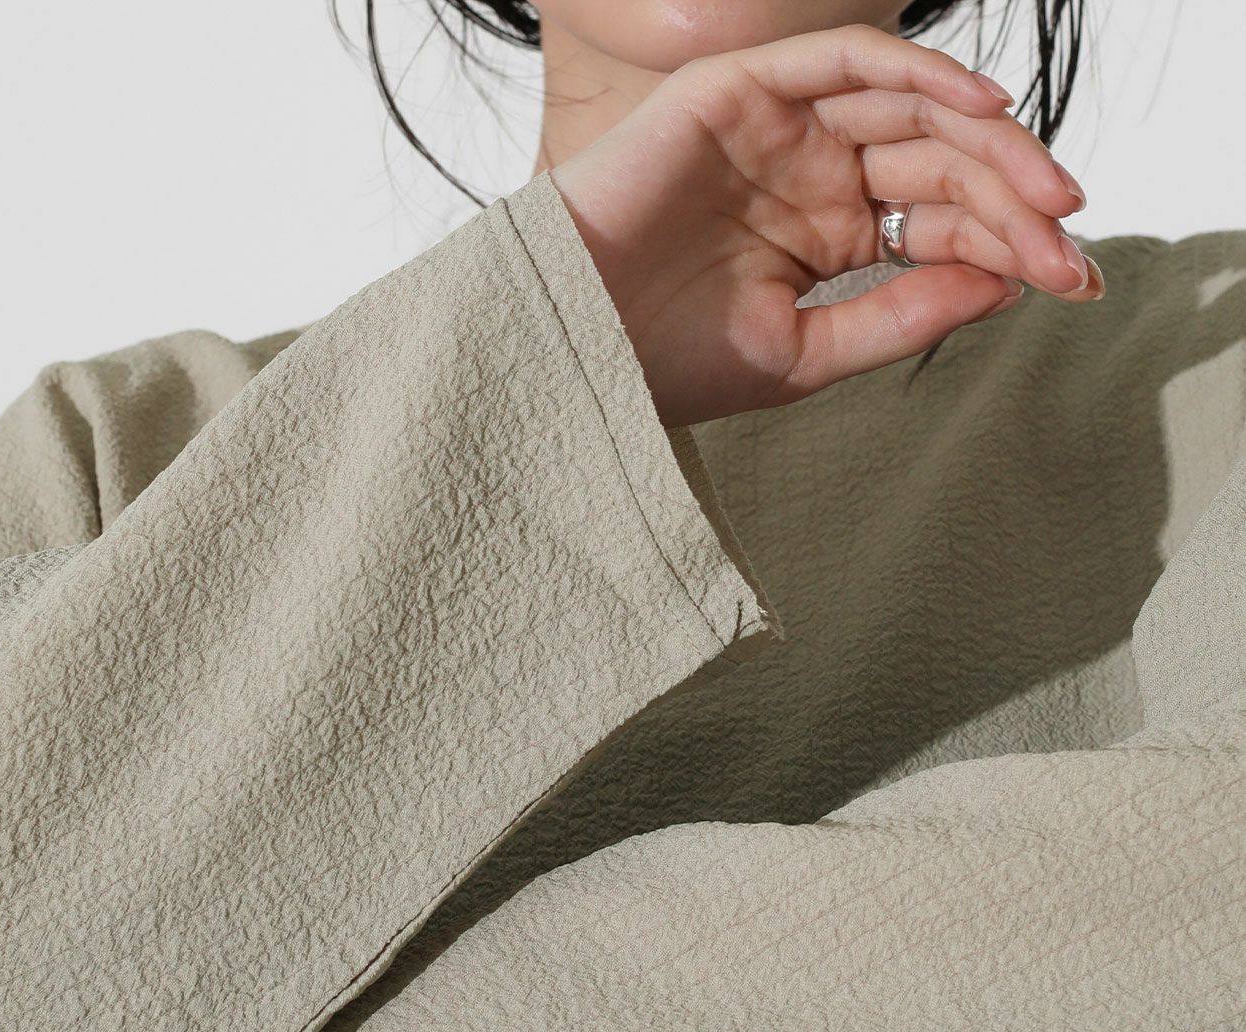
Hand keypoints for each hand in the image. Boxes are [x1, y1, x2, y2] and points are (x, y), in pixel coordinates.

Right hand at [548, 22, 1101, 428]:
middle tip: (1067, 242)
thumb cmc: (662, 363)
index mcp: (823, 238)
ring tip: (1046, 190)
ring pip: (912, 111)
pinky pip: (851, 60)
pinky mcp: (746, 91)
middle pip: (941, 167)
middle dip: (1014, 201)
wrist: (571, 346)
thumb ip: (902, 314)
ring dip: (987, 142)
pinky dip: (921, 72)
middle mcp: (812, 177)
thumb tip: (1004, 283)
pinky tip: (980, 113)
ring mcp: (783, 131)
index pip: (938, 224)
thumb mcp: (807, 355)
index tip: (1068, 280)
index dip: (1009, 246)